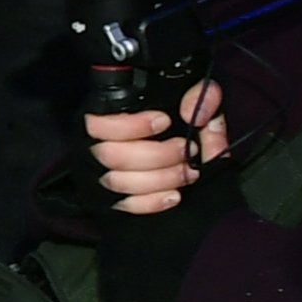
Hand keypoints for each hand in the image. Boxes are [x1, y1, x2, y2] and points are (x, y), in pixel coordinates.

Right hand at [84, 80, 224, 215]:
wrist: (186, 147)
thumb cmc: (183, 119)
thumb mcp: (198, 96)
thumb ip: (203, 97)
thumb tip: (195, 116)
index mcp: (107, 117)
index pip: (98, 124)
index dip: (131, 126)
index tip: (164, 121)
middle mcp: (99, 148)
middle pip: (112, 156)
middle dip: (157, 155)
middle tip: (185, 149)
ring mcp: (105, 176)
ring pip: (120, 183)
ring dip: (160, 178)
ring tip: (188, 171)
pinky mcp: (116, 199)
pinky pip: (127, 206)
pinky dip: (153, 202)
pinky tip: (174, 194)